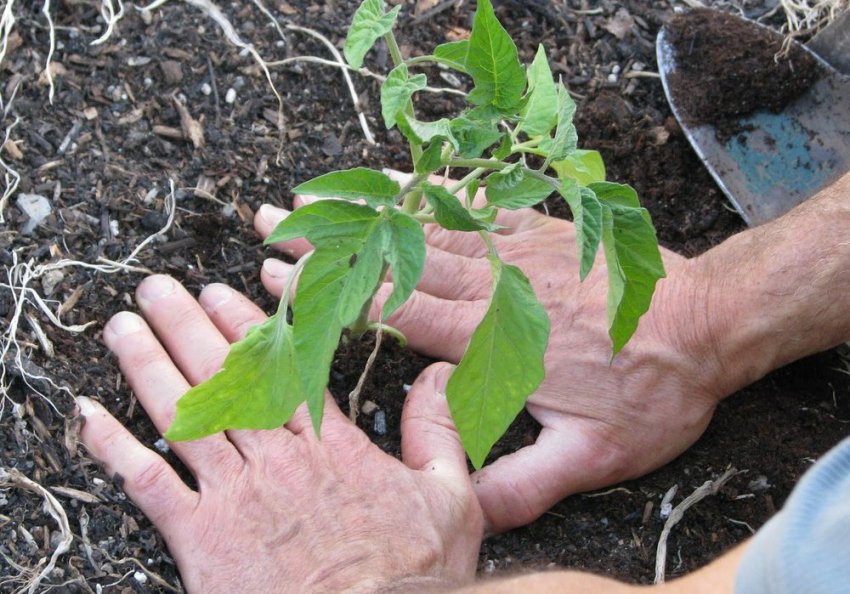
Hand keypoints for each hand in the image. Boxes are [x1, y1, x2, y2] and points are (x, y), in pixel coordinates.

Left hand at [78, 275, 482, 592]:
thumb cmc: (411, 577)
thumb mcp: (450, 499)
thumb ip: (439, 432)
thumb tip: (441, 375)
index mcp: (331, 447)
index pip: (280, 371)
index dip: (245, 331)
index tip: (218, 295)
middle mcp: (275, 459)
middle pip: (223, 381)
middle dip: (184, 328)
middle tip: (156, 290)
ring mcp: (234, 497)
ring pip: (184, 416)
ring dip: (147, 366)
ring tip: (123, 327)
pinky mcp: (201, 539)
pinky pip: (149, 484)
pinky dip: (114, 448)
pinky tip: (90, 417)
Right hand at [252, 186, 731, 533]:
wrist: (711, 322)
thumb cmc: (653, 389)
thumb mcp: (593, 455)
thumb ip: (523, 483)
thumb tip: (462, 508)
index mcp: (496, 339)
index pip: (397, 313)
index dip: (336, 297)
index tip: (283, 282)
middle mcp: (497, 286)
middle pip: (397, 261)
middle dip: (329, 244)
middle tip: (270, 226)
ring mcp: (518, 251)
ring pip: (427, 227)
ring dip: (364, 213)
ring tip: (313, 197)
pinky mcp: (541, 231)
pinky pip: (476, 205)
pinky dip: (430, 192)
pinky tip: (398, 180)